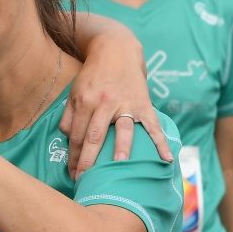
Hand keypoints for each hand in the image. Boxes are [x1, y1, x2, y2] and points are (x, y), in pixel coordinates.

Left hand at [61, 37, 172, 178]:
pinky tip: (167, 158)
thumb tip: (66, 137)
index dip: (74, 156)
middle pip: (95, 135)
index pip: (77, 134)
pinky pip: (153, 125)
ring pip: (123, 129)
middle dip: (89, 160)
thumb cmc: (93, 75)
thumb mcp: (75, 91)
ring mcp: (126, 104)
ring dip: (121, 149)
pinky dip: (161, 142)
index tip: (72, 175)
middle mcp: (105, 103)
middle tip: (86, 181)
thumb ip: (69, 115)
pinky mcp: (144, 104)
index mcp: (86, 101)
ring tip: (119, 168)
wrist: (116, 50)